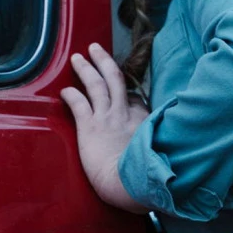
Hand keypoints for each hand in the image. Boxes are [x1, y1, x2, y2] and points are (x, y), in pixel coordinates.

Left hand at [61, 43, 150, 212]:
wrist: (127, 184)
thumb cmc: (144, 177)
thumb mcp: (161, 156)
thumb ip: (159, 146)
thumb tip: (168, 156)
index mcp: (144, 121)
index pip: (137, 100)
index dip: (129, 93)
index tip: (125, 90)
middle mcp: (125, 114)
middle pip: (114, 79)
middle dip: (103, 61)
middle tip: (94, 48)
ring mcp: (107, 118)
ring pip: (95, 85)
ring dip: (85, 69)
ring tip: (77, 58)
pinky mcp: (90, 126)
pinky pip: (78, 103)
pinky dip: (70, 95)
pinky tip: (64, 90)